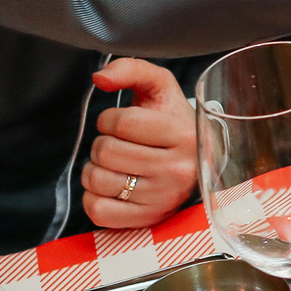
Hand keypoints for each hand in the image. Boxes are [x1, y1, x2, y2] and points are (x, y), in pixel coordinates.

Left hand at [81, 59, 196, 228]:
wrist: (197, 162)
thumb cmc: (172, 122)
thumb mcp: (160, 88)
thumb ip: (132, 69)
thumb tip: (100, 78)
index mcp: (182, 135)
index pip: (122, 122)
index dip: (109, 118)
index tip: (120, 123)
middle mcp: (178, 170)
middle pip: (106, 151)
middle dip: (102, 143)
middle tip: (118, 145)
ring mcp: (162, 199)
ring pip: (97, 180)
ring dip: (95, 168)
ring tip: (114, 165)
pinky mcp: (147, 220)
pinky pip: (96, 210)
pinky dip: (93, 196)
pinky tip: (111, 187)